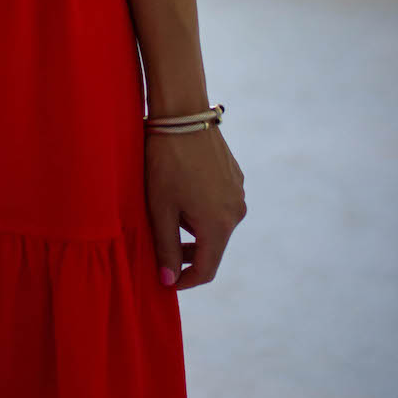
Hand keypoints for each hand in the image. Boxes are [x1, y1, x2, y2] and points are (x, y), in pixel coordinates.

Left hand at [144, 123, 245, 289]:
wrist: (182, 116)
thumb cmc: (165, 164)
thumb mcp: (160, 209)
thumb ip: (166, 248)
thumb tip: (168, 280)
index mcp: (218, 226)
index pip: (206, 270)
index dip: (185, 281)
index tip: (165, 282)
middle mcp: (236, 212)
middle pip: (213, 247)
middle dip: (187, 254)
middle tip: (160, 250)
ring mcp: (238, 193)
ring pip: (215, 225)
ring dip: (193, 229)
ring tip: (166, 212)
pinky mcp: (235, 177)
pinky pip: (219, 204)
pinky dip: (202, 209)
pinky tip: (181, 191)